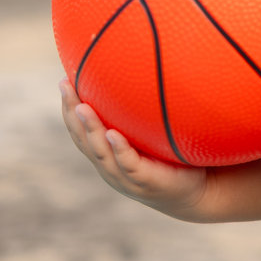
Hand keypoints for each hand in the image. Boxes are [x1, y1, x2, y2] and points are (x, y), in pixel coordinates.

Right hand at [59, 78, 206, 216]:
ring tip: (82, 107)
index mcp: (107, 154)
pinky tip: (112, 134)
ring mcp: (124, 176)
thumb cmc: (172, 159)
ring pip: (100, 152)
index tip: (64, 81)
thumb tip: (144, 69)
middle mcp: (110, 165)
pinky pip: (128, 164)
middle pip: (83, 138)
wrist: (196, 191)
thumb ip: (141, 113)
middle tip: (65, 85)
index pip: (81, 130)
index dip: (69, 108)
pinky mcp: (144, 182)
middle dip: (72, 112)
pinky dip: (119, 149)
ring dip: (90, 128)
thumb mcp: (152, 134)